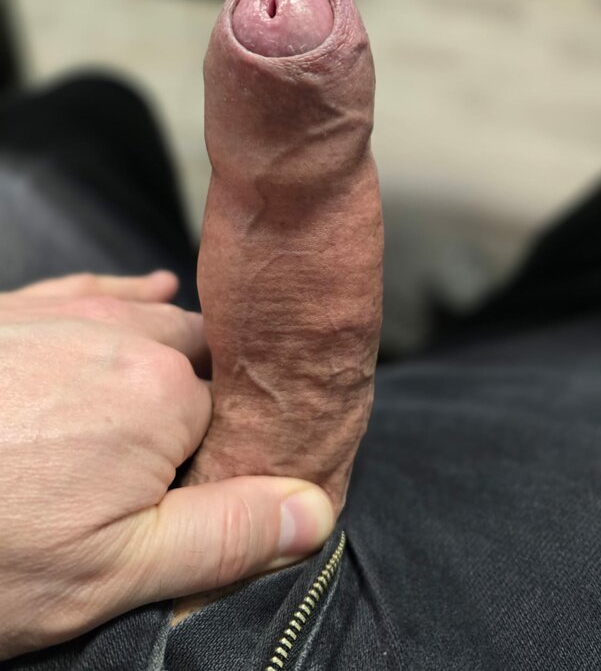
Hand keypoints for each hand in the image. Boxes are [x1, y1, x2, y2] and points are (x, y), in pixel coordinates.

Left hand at [0, 272, 333, 659]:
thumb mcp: (115, 570)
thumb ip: (226, 534)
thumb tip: (317, 509)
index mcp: (166, 398)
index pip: (233, 418)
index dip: (229, 453)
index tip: (214, 481)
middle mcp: (126, 338)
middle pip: (200, 360)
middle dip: (206, 395)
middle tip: (198, 441)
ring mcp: (71, 314)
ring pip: (159, 318)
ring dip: (181, 343)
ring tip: (199, 364)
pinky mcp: (24, 308)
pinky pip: (99, 285)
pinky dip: (132, 291)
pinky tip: (153, 290)